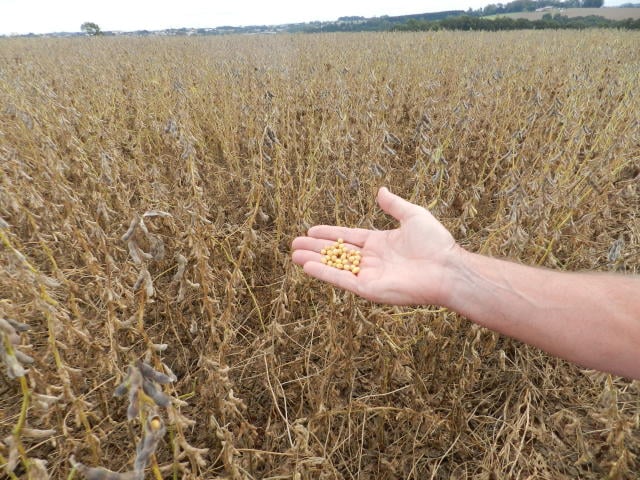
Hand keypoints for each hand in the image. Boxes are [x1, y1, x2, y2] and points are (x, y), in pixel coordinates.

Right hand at [291, 187, 460, 305]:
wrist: (446, 268)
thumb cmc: (435, 243)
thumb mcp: (413, 216)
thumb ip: (394, 205)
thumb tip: (381, 190)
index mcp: (380, 243)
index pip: (348, 237)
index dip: (329, 234)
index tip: (310, 230)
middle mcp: (372, 260)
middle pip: (337, 253)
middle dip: (315, 248)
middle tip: (294, 244)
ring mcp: (369, 275)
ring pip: (335, 266)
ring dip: (314, 261)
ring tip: (293, 255)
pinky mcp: (369, 289)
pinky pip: (342, 280)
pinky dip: (324, 274)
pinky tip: (307, 267)